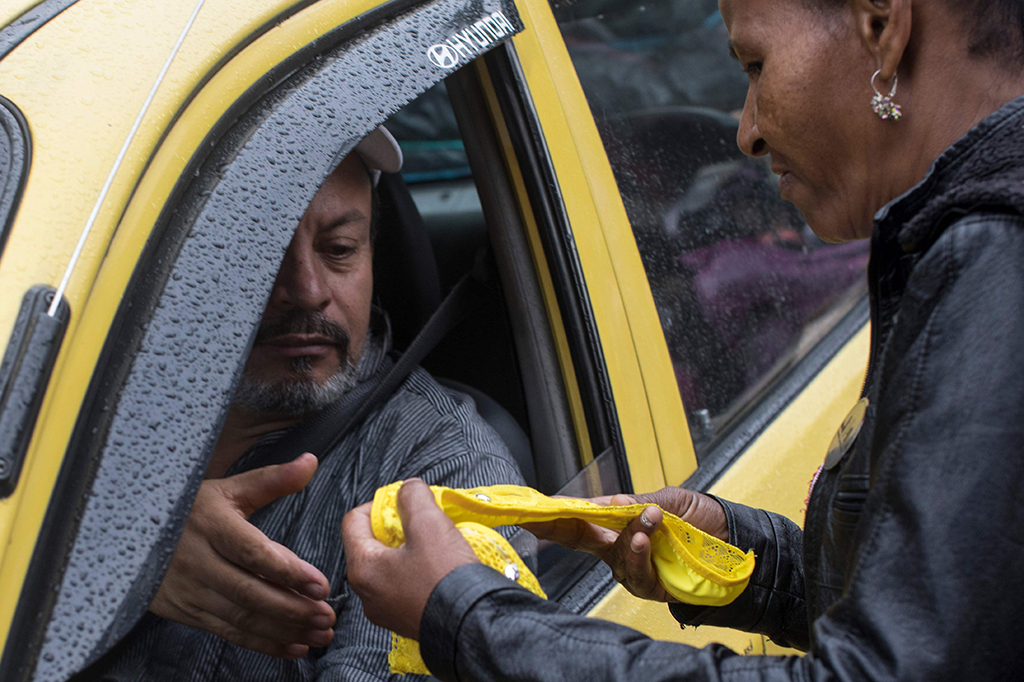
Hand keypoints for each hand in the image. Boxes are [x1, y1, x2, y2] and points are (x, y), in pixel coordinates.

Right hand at [150, 453, 336, 657]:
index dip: (289, 571)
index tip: (321, 584)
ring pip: (242, 617)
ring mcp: (189, 589)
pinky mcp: (184, 611)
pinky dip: (263, 643)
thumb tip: (310, 461)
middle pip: (250, 592)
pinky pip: (228, 632)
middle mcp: (197, 560)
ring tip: (320, 632)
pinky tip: (293, 646)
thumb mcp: (227, 489)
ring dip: (285, 629)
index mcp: (211, 524)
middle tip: (327, 614)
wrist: (128, 534)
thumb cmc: (189, 509)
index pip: (254, 553)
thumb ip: (272, 480)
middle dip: (293, 608)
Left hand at [342, 479, 478, 639]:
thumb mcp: (429, 523)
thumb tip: (407, 490)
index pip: (354, 520)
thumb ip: (412, 497)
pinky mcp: (406, 619)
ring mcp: (386, 610)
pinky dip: (419, 570)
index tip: (403, 503)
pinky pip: (405, 585)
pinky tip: (441, 566)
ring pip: (390, 565)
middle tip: (423, 522)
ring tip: (436, 543)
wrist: (472, 625)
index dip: (378, 504)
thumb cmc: (445, 578)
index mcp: (363, 568)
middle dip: (398, 526)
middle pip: (372, 543)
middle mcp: (367, 593)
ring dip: (410, 548)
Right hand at [522, 487, 727, 601]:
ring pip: (613, 553)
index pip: (581, 516)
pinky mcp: (648, 586)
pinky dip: (638, 554)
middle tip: (542, 517)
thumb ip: (638, 503)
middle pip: (579, 537)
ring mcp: (631, 567)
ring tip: (649, 520)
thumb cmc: (701, 518)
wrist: (735, 539)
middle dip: (556, 528)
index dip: (555, 513)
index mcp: (618, 521)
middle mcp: (618, 546)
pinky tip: (643, 540)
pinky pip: (634, 573)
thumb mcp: (669, 499)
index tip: (534, 507)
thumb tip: (611, 502)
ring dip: (629, 534)